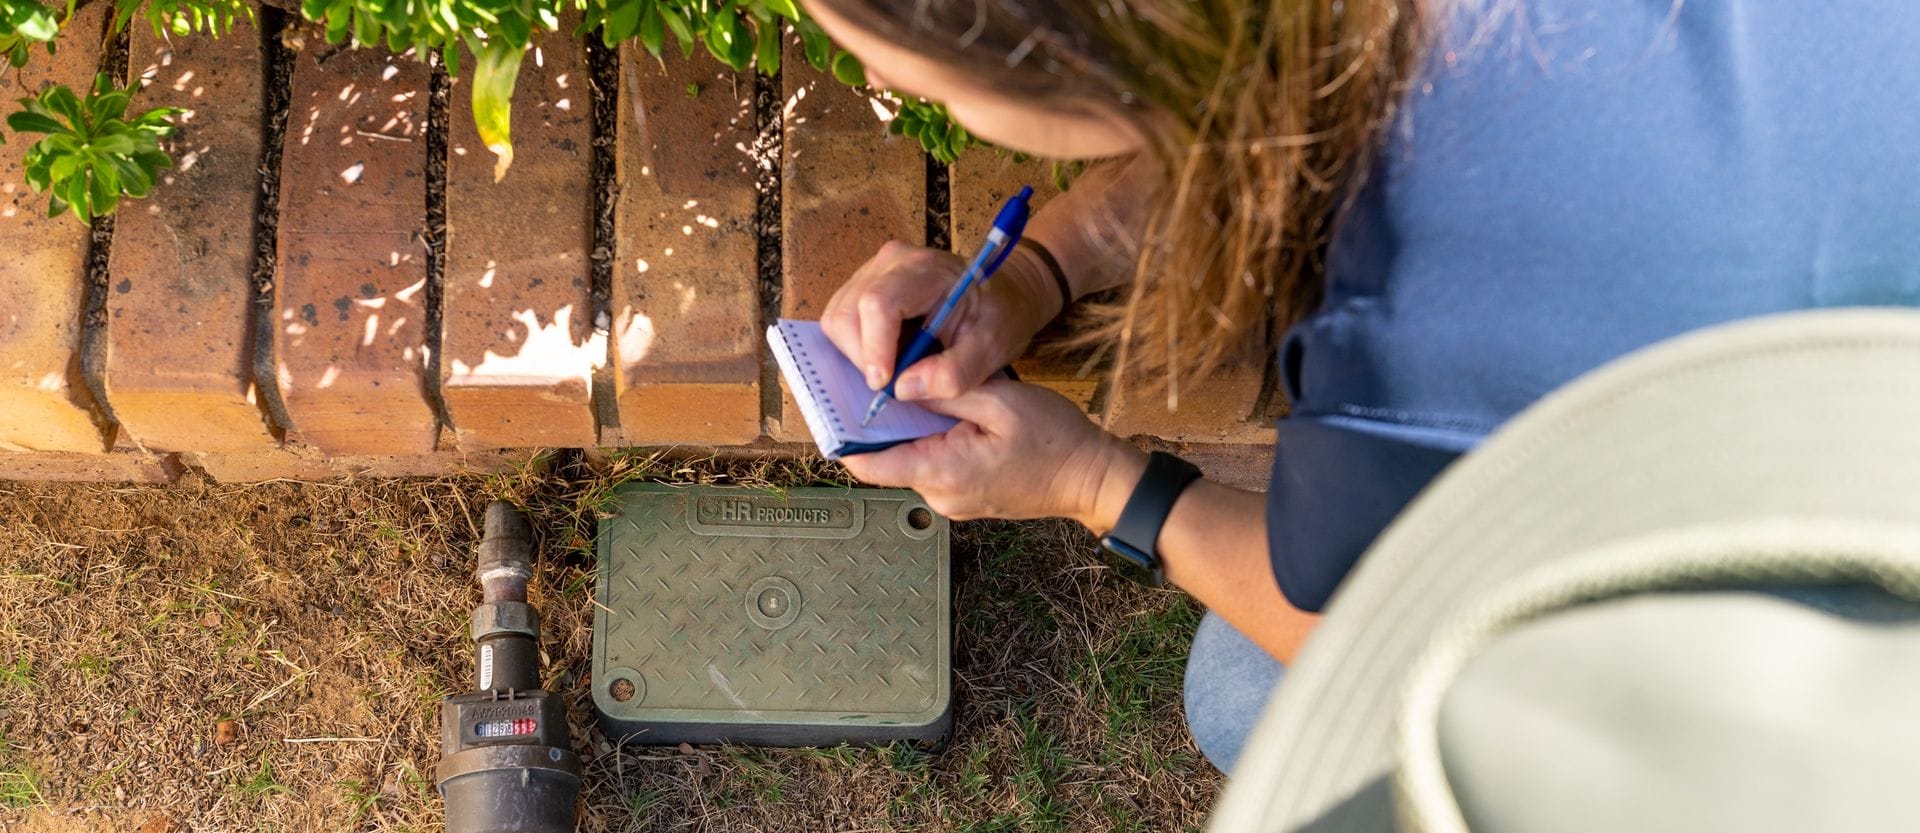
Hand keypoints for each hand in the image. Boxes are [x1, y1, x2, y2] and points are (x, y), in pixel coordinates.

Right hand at [821, 241, 1060, 401]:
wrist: (1002, 293)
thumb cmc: (999, 316)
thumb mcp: (992, 349)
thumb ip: (954, 373)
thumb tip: (903, 389)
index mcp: (926, 270)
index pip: (878, 304)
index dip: (874, 349)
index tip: (884, 387)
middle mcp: (891, 262)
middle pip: (848, 314)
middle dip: (864, 358)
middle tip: (896, 383)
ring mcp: (872, 271)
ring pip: (838, 320)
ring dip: (859, 354)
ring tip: (897, 366)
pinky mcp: (862, 285)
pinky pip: (841, 320)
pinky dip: (857, 347)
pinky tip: (889, 355)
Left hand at [841, 379, 1146, 528]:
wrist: (1093, 479)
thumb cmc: (1056, 441)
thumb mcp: (1000, 401)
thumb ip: (945, 390)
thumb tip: (898, 382)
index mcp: (942, 472)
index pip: (868, 464)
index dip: (843, 434)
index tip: (832, 400)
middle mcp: (938, 494)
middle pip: (888, 456)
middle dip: (882, 420)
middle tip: (879, 376)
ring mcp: (951, 499)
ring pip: (911, 457)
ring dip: (912, 426)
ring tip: (917, 387)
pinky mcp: (964, 494)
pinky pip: (934, 462)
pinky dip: (932, 437)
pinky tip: (946, 410)